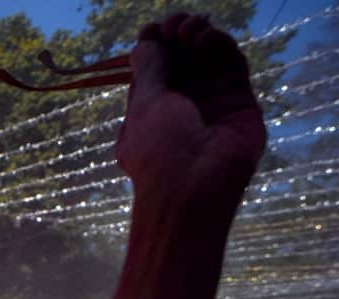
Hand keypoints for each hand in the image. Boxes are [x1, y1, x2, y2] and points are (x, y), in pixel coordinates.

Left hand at [117, 14, 265, 202]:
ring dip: (198, 38)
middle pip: (182, 62)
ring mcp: (211, 106)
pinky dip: (220, 47)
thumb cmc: (158, 151)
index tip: (152, 29)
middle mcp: (181, 108)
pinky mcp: (239, 104)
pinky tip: (207, 38)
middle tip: (175, 24)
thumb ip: (150, 70)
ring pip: (207, 62)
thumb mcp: (145, 105)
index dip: (153, 47)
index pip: (153, 71)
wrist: (193, 188)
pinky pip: (231, 68)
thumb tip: (145, 42)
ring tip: (190, 29)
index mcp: (149, 112)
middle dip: (176, 38)